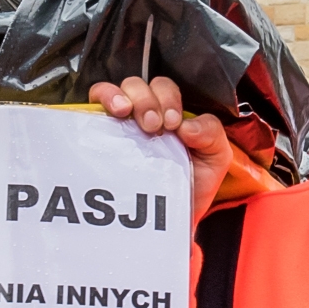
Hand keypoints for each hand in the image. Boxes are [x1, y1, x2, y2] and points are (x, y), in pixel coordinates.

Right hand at [92, 75, 232, 224]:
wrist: (170, 222)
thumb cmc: (190, 187)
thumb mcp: (215, 158)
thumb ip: (212, 133)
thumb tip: (188, 125)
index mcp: (168, 113)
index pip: (163, 88)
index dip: (167, 99)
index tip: (172, 124)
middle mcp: (141, 114)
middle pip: (138, 86)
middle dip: (146, 100)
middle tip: (153, 126)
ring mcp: (118, 125)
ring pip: (114, 90)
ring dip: (122, 97)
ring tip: (127, 114)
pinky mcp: (99, 138)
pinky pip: (93, 106)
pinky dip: (103, 100)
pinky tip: (112, 113)